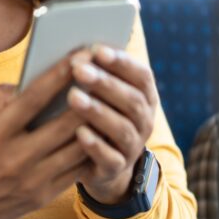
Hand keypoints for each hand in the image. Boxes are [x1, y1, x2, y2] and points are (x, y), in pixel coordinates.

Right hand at [0, 55, 90, 218]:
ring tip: (110, 99)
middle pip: (64, 123)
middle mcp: (15, 157)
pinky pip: (76, 170)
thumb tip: (29, 80)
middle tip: (105, 72)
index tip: (80, 54)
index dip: (60, 74)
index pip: (34, 98)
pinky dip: (91, 149)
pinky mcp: (43, 196)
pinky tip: (101, 131)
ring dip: (96, 122)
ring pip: (77, 147)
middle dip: (88, 95)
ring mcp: (33, 180)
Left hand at [67, 45, 159, 204]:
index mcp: (145, 97)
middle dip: (105, 83)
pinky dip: (95, 145)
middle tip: (79, 70)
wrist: (104, 164)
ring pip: (122, 129)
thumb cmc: (99, 116)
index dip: (122, 63)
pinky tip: (79, 132)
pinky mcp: (116, 169)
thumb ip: (99, 73)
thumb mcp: (104, 94)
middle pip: (132, 101)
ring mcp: (132, 147)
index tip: (98, 50)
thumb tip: (79, 50)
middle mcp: (144, 121)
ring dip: (97, 111)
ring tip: (73, 97)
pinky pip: (110, 158)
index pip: (142, 76)